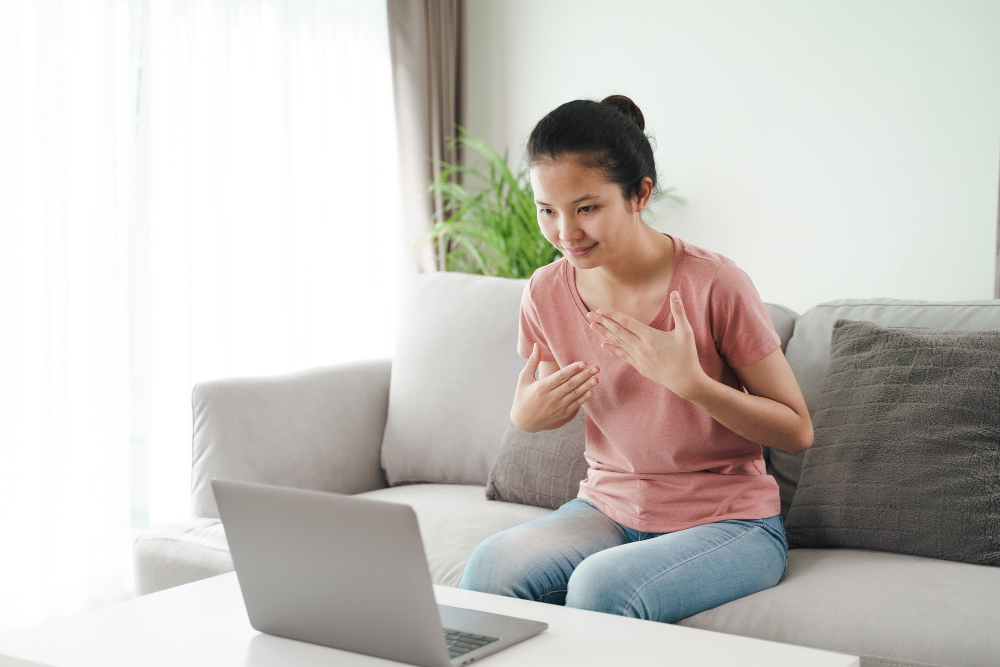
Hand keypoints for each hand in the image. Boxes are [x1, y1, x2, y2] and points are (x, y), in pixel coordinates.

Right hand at [510, 343, 600, 431]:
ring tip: (596, 378)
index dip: (573, 369)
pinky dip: (583, 399)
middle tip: (596, 368)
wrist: (523, 421)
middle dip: (584, 375)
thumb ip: (532, 362)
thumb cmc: (522, 396)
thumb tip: (536, 345)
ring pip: (575, 395)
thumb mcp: (524, 379)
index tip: (583, 362)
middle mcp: (551, 397)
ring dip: (587, 386)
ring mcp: (557, 407)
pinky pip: (575, 405)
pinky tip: (591, 391)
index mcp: (542, 387)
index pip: (561, 376)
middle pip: (571, 385)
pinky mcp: (562, 414)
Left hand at [586, 290, 706, 399]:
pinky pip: (623, 355)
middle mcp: (641, 347)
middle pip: (618, 332)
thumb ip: (679, 311)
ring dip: (604, 333)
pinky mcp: (639, 367)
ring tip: (592, 326)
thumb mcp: (686, 332)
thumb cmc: (687, 356)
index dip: (612, 316)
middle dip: (603, 322)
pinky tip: (604, 344)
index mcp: (650, 337)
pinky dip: (613, 349)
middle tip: (589, 314)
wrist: (686, 381)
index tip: (600, 310)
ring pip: (618, 343)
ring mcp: (639, 359)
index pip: (627, 323)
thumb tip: (674, 293)